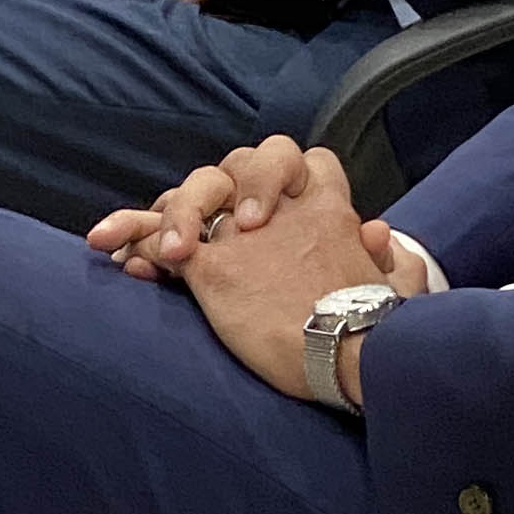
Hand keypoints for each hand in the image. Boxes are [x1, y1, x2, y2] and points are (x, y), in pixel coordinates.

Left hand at [88, 139, 419, 401]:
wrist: (349, 353)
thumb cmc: (377, 331)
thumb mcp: (394, 283)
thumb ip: (389, 256)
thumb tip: (380, 232)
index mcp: (329, 210)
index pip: (304, 161)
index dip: (275, 178)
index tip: (261, 211)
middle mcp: (283, 211)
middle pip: (242, 161)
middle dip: (216, 186)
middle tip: (197, 229)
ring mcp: (243, 235)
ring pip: (198, 188)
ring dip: (171, 211)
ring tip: (156, 248)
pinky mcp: (211, 267)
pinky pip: (163, 238)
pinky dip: (136, 238)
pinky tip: (119, 254)